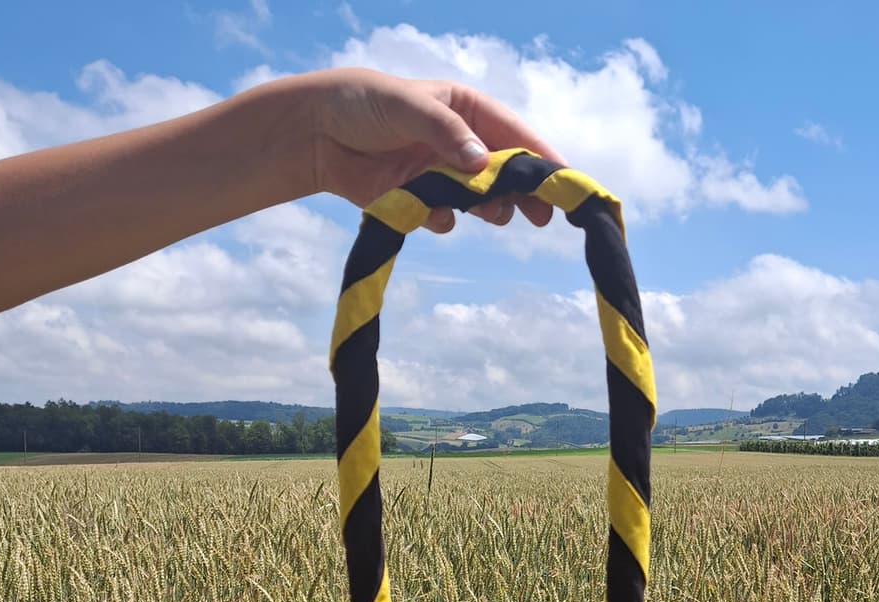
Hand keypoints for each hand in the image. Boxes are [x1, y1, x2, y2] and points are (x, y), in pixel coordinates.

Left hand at [305, 68, 566, 232]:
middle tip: (539, 216)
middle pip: (506, 174)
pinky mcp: (420, 201)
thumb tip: (481, 164)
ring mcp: (442, 175)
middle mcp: (461, 144)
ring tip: (490, 213)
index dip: (539, 158)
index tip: (562, 182)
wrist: (316, 134)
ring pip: (481, 201)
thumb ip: (446, 133)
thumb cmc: (362, 104)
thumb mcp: (409, 107)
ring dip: (488, 210)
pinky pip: (445, 218)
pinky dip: (442, 220)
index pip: (513, 135)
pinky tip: (428, 213)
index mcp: (467, 110)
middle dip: (523, 193)